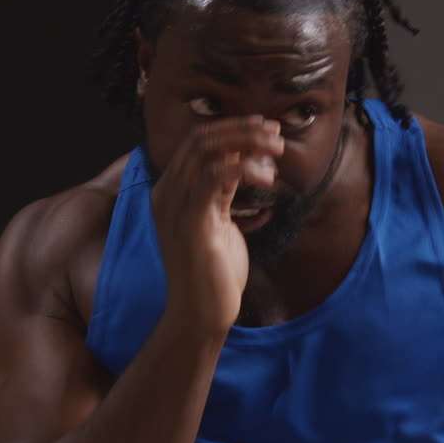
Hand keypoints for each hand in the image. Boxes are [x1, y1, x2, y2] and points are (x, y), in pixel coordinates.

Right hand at [150, 115, 283, 335]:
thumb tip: (240, 160)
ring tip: (277, 148)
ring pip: (207, 151)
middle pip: (200, 138)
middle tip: (275, 133)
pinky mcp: (191, 222)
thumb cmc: (213, 272)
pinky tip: (266, 175)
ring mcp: (175, 206)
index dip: (232, 128)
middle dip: (241, 129)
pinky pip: (214, 178)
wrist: (199, 314)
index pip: (196, 141)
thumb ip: (222, 190)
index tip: (265, 128)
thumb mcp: (218, 220)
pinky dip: (243, 167)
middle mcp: (166, 193)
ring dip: (246, 142)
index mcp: (170, 190)